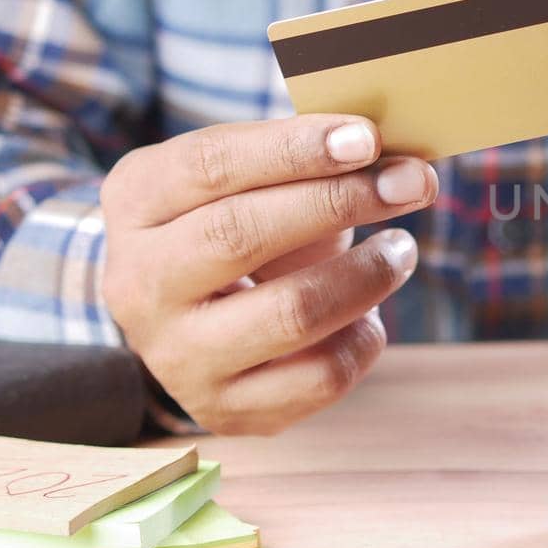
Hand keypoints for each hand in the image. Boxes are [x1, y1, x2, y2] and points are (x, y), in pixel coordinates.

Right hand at [100, 116, 437, 432]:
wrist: (191, 324)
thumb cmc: (238, 227)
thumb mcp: (245, 181)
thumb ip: (302, 161)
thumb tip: (397, 158)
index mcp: (136, 202)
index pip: (210, 165)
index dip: (294, 149)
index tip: (367, 138)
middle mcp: (138, 282)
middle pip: (241, 233)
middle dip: (341, 201)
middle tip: (412, 182)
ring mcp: (176, 355)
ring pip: (291, 313)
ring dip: (367, 275)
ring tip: (400, 250)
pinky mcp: (225, 408)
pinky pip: (320, 376)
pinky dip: (365, 338)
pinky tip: (371, 315)